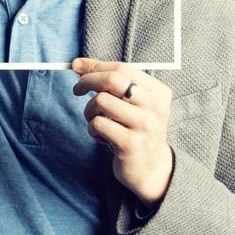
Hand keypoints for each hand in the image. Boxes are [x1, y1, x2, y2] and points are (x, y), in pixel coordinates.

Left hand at [71, 58, 173, 208]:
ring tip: (95, 119)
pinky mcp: (130, 144)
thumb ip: (114, 84)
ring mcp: (144, 126)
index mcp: (158, 92)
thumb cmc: (136, 131)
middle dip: (88, 81)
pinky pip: (98, 124)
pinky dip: (92, 128)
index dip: (95, 65)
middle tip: (77, 89)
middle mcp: (154, 106)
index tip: (76, 66)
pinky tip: (101, 136)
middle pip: (113, 80)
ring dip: (89, 110)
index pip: (122, 68)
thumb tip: (79, 65)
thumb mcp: (134, 105)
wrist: (152, 168)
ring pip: (101, 101)